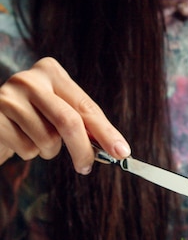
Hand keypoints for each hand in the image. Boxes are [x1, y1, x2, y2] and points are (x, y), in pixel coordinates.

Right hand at [0, 57, 130, 172]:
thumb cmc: (31, 118)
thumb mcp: (57, 111)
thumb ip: (83, 124)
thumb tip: (116, 149)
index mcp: (50, 72)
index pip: (85, 106)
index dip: (106, 132)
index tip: (122, 152)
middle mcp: (29, 80)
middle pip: (68, 121)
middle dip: (83, 150)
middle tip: (86, 167)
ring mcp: (8, 97)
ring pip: (47, 139)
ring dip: (49, 150)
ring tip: (36, 140)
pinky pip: (26, 148)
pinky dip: (28, 153)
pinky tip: (18, 139)